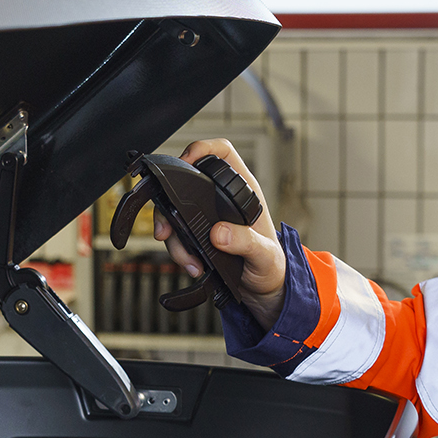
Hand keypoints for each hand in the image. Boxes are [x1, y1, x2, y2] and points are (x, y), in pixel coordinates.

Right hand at [153, 138, 286, 330]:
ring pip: (176, 212)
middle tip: (166, 229)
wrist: (264, 289)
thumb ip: (246, 242)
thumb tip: (219, 232)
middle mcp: (222, 199)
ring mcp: (207, 216)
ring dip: (174, 238)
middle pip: (185, 183)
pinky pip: (177, 234)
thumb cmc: (271, 266)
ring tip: (189, 261)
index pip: (222, 153)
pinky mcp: (197, 234)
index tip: (186, 161)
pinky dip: (178, 250)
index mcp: (244, 192)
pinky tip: (192, 265)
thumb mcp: (264, 256)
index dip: (202, 148)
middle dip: (170, 205)